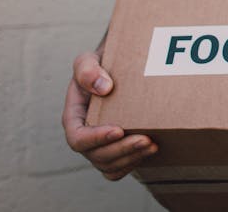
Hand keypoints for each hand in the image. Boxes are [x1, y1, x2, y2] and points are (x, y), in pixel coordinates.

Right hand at [62, 50, 157, 178]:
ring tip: (152, 144)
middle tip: (146, 139)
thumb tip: (103, 87)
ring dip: (132, 158)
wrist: (119, 68)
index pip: (77, 138)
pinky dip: (134, 162)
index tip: (118, 130)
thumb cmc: (101, 65)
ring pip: (109, 165)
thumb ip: (87, 70)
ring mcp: (99, 146)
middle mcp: (85, 136)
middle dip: (122, 150)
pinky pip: (120, 168)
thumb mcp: (89, 60)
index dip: (96, 138)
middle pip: (97, 156)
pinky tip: (151, 149)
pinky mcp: (116, 150)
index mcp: (74, 118)